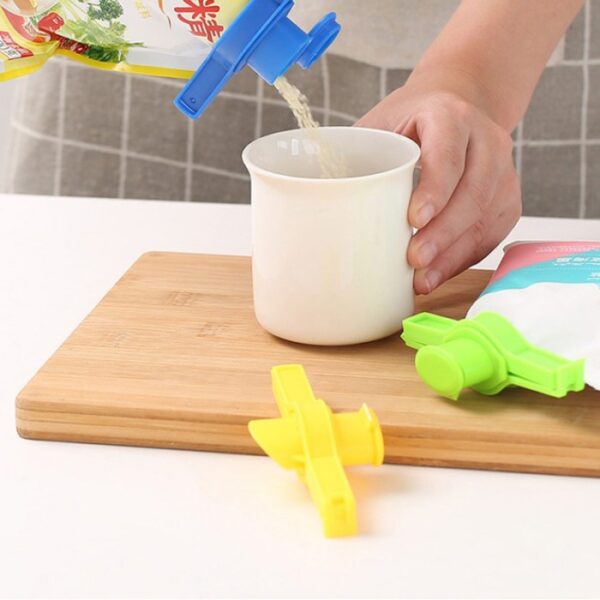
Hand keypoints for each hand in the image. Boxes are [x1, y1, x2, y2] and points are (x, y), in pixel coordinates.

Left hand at [356, 82, 521, 294]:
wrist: (454, 107)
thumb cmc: (409, 122)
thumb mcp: (379, 123)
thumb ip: (358, 155)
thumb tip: (318, 198)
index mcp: (450, 115)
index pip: (448, 153)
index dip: (435, 188)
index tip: (414, 219)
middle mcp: (485, 140)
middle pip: (473, 191)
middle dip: (443, 231)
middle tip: (414, 259)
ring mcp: (503, 169)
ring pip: (486, 216)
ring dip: (453, 252)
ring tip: (423, 279)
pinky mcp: (508, 196)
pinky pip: (491, 232)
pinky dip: (464, 257)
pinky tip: (439, 273)